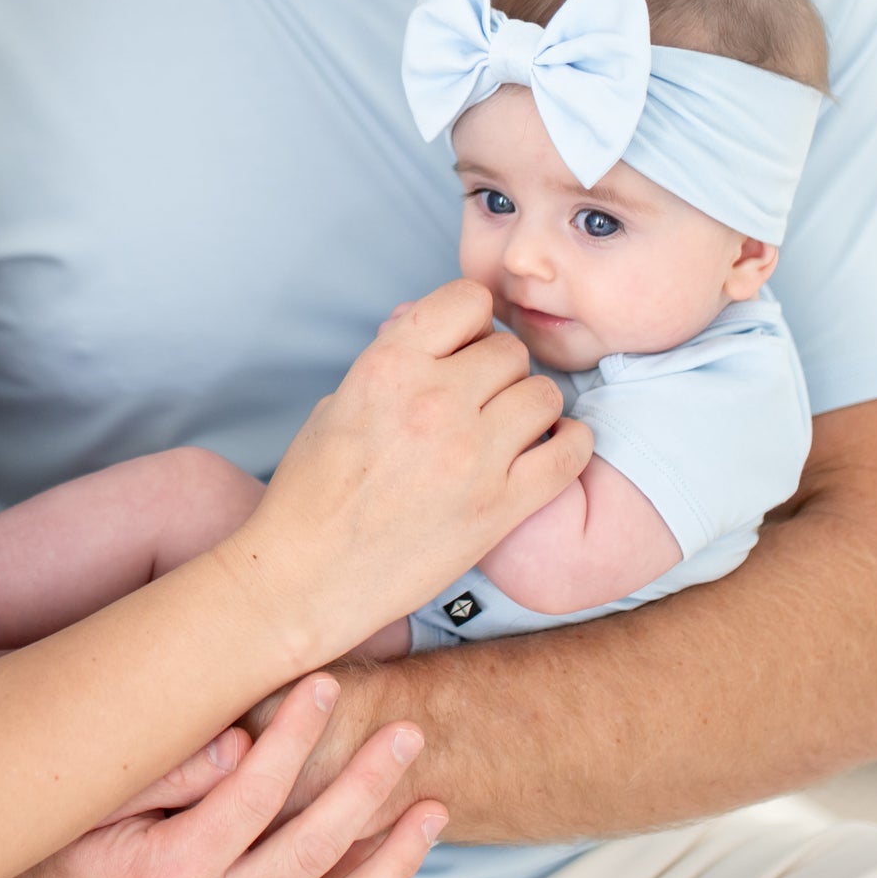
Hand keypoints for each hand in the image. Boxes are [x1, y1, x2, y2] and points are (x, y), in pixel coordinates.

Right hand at [0, 674, 444, 877]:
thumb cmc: (47, 845)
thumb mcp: (87, 798)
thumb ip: (162, 771)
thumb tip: (236, 740)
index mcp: (166, 877)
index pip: (252, 797)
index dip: (293, 735)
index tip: (323, 681)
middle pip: (310, 851)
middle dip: (365, 785)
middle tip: (405, 730)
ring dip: (389, 853)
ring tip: (433, 803)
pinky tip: (400, 846)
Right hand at [229, 280, 589, 662]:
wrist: (305, 578)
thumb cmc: (311, 491)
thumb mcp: (338, 403)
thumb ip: (392, 362)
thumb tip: (431, 329)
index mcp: (388, 366)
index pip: (467, 300)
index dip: (472, 321)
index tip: (466, 345)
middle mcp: (434, 401)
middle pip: (510, 351)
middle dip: (499, 370)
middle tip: (483, 399)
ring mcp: (471, 454)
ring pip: (543, 394)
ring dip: (532, 407)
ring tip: (512, 428)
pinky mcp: (499, 507)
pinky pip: (569, 453)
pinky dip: (570, 445)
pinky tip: (553, 448)